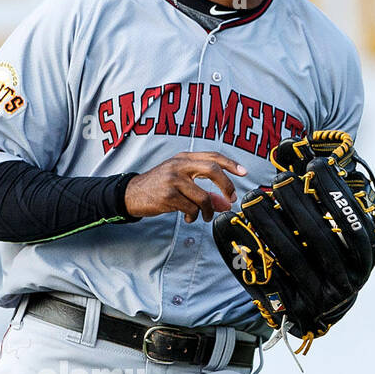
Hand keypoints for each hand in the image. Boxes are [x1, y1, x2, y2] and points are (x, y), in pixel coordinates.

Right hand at [123, 151, 246, 223]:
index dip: (231, 164)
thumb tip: (226, 203)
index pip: (213, 156)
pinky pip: (190, 208)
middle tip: (230, 199)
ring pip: (203, 196)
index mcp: (184, 158)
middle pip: (212, 170)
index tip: (243, 172)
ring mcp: (173, 180)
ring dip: (208, 210)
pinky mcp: (168, 196)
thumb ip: (204, 190)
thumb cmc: (157, 187)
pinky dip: (193, 216)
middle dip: (226, 186)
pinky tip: (188, 217)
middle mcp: (179, 165)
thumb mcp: (181, 183)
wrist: (131, 194)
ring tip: (204, 216)